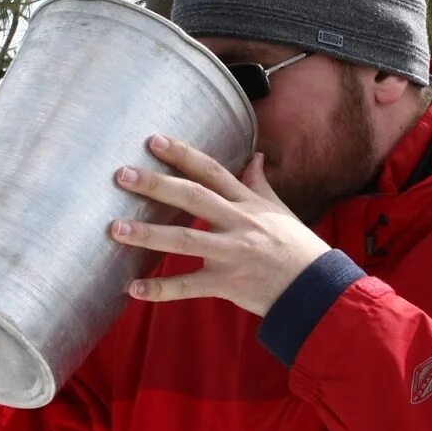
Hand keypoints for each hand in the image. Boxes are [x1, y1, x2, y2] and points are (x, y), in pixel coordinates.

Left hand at [108, 134, 332, 316]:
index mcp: (248, 203)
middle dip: (157, 184)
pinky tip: (132, 289)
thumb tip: (254, 156)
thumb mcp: (280, 209)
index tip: (154, 140)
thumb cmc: (296, 246)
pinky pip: (189, 286)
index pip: (211, 171)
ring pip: (185, 240)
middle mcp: (239, 223)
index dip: (183, 154)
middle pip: (193, 197)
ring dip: (148, 234)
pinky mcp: (228, 284)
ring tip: (116, 228)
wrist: (315, 289)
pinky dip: (161, 289)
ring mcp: (232, 254)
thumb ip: (259, 184)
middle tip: (122, 174)